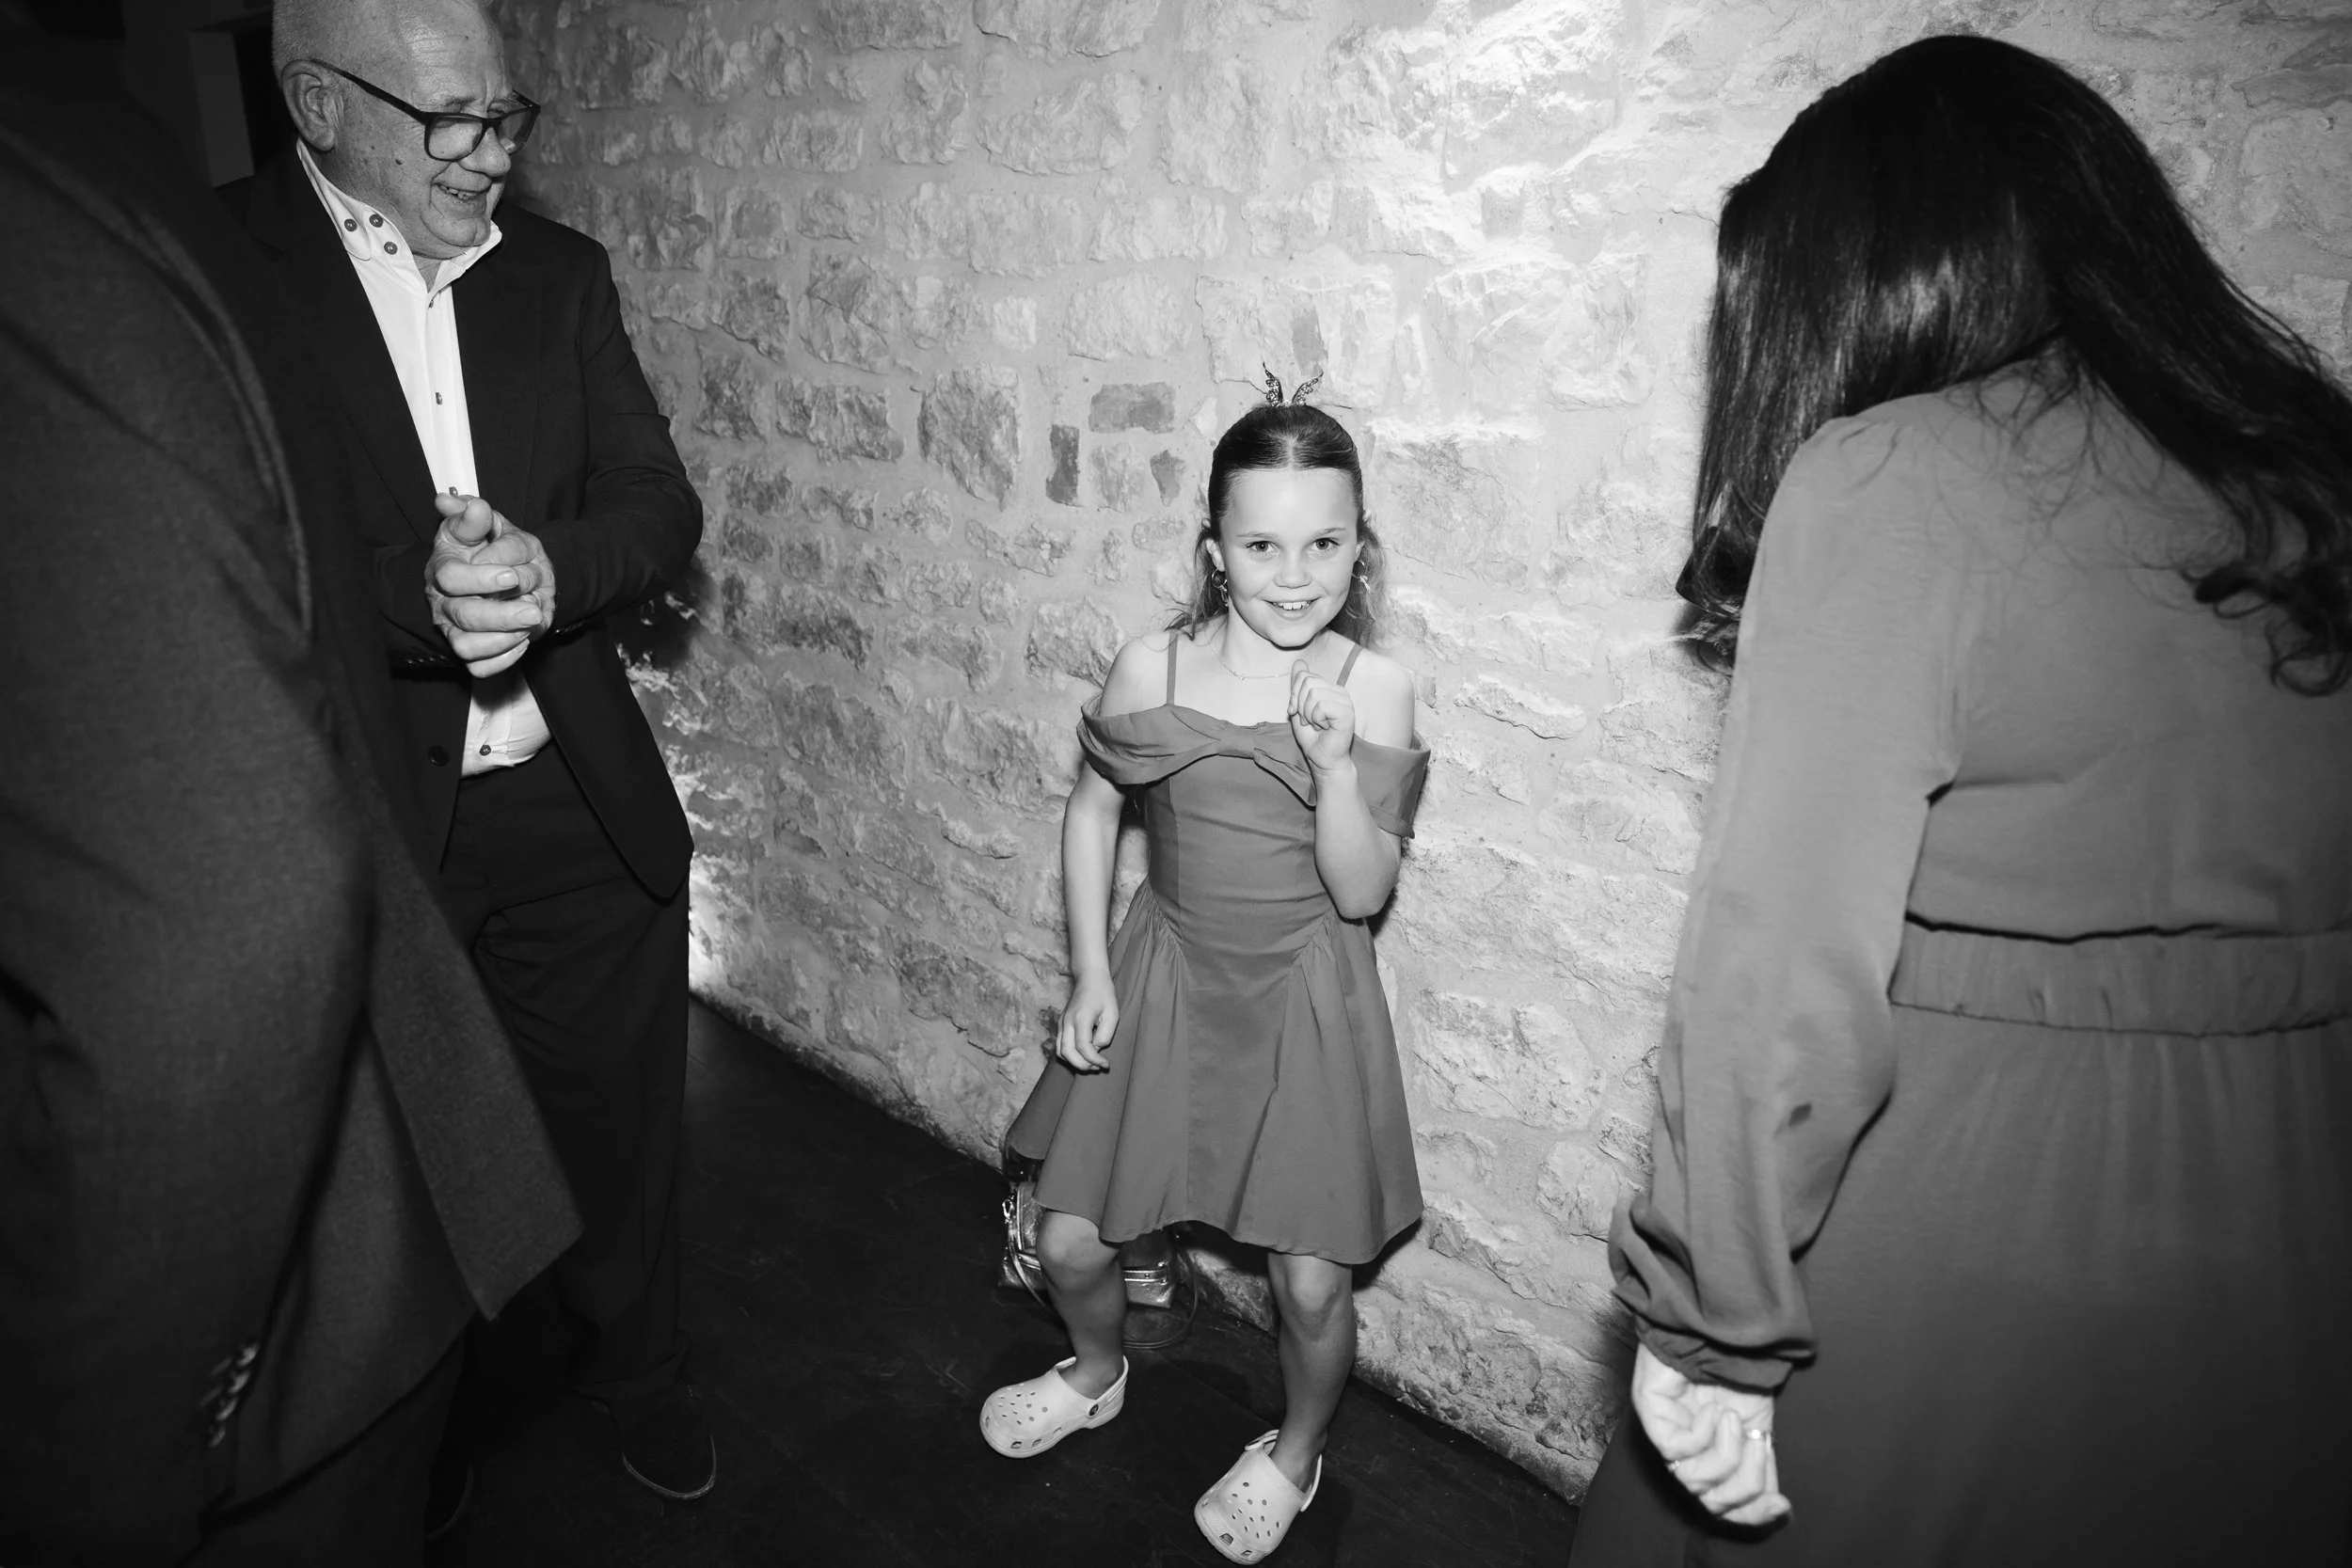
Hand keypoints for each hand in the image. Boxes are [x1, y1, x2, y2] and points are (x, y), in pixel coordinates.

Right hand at [427, 492, 556, 676]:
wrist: (501, 572)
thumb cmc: (487, 547)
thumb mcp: (482, 525)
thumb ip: (476, 516)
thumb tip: (472, 504)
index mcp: (443, 568)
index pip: (451, 578)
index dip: (481, 579)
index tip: (512, 575)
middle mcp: (444, 602)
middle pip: (463, 616)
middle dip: (501, 615)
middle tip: (533, 609)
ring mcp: (454, 629)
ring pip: (467, 647)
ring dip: (503, 639)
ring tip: (530, 621)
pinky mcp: (470, 652)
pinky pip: (479, 668)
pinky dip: (502, 660)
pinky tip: (523, 641)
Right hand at [1054, 970, 1117, 1072]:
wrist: (1090, 978)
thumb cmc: (1104, 994)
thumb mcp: (1112, 1014)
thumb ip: (1105, 1034)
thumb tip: (1096, 1049)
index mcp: (1080, 1018)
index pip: (1083, 1047)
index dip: (1095, 1060)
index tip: (1106, 1064)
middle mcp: (1067, 1022)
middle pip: (1068, 1053)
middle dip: (1084, 1065)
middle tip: (1099, 1067)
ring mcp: (1062, 1023)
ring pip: (1061, 1052)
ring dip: (1075, 1062)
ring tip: (1092, 1063)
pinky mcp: (1061, 1024)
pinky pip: (1061, 1046)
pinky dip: (1070, 1056)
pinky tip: (1084, 1056)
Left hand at [1288, 660, 1356, 772]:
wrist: (1322, 759)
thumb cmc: (1312, 737)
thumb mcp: (1299, 707)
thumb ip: (1298, 686)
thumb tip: (1299, 662)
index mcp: (1330, 688)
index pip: (1304, 676)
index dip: (1294, 695)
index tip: (1297, 712)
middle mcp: (1340, 691)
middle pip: (1307, 682)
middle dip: (1300, 705)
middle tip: (1309, 721)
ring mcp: (1345, 701)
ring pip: (1313, 693)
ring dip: (1308, 714)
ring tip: (1317, 725)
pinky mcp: (1347, 712)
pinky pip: (1321, 705)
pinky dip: (1316, 719)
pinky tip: (1324, 727)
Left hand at [1629, 1343, 1790, 1527]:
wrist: (1722, 1325)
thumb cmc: (1738, 1369)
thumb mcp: (1760, 1423)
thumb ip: (1762, 1465)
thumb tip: (1779, 1508)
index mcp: (1715, 1455)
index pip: (1727, 1507)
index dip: (1753, 1515)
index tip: (1783, 1506)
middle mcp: (1689, 1451)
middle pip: (1713, 1502)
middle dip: (1744, 1484)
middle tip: (1758, 1443)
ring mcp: (1667, 1433)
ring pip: (1695, 1482)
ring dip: (1726, 1454)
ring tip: (1732, 1417)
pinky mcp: (1650, 1415)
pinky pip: (1675, 1450)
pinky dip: (1702, 1434)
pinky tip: (1713, 1410)